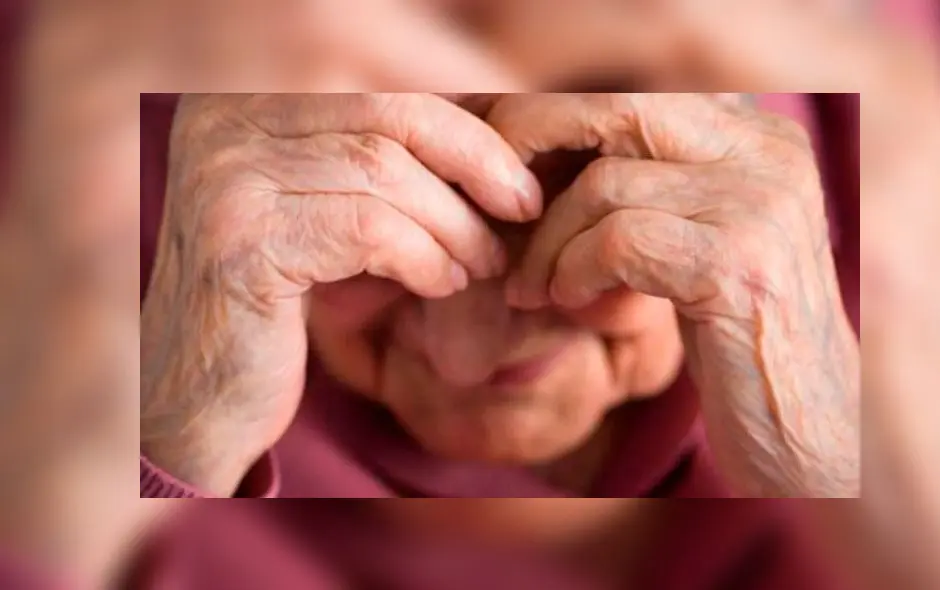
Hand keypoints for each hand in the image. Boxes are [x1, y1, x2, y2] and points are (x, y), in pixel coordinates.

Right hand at [140, 93, 541, 495]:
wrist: (198, 408)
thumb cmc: (275, 315)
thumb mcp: (328, 225)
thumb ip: (379, 175)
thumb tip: (488, 147)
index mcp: (239, 108)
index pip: (378, 93)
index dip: (461, 131)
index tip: (514, 179)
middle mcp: (220, 126)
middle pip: (387, 117)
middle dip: (475, 163)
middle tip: (523, 210)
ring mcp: (224, 178)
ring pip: (386, 173)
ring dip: (455, 223)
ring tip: (481, 264)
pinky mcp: (242, 240)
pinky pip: (369, 228)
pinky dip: (426, 257)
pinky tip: (444, 284)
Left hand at [490, 93, 859, 497]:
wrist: (805, 433)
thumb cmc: (738, 345)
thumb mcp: (696, 247)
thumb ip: (645, 191)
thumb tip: (538, 150)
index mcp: (764, 138)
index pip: (639, 96)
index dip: (558, 121)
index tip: (506, 165)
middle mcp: (772, 154)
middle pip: (620, 110)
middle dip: (536, 148)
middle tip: (494, 203)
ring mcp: (762, 205)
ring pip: (604, 185)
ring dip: (549, 243)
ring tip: (534, 287)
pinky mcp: (737, 264)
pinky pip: (616, 241)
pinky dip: (573, 272)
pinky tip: (571, 303)